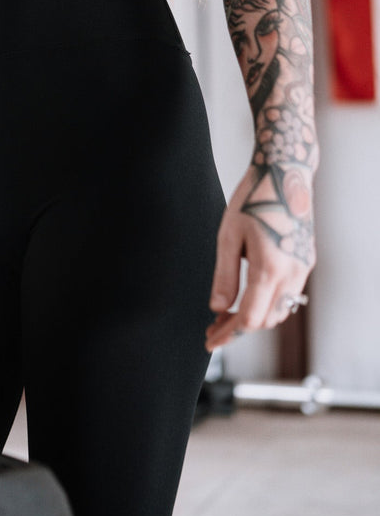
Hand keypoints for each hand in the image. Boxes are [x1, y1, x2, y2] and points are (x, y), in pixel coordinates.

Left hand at [205, 165, 314, 351]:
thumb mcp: (227, 238)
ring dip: (255, 318)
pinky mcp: (306, 260)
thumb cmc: (252, 200)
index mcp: (270, 268)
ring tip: (226, 316)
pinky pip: (288, 295)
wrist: (285, 173)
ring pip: (280, 310)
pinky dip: (268, 304)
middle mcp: (293, 272)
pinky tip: (247, 298)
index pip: (249, 318)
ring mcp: (303, 267)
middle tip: (212, 328)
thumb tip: (217, 308)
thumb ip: (224, 276)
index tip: (210, 341)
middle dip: (238, 329)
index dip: (228, 334)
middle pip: (266, 319)